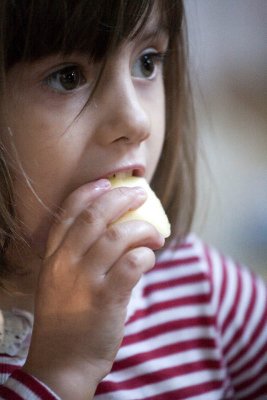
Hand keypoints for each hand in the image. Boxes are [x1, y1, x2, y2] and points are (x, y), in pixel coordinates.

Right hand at [23, 179, 163, 398]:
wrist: (62, 363)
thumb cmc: (65, 321)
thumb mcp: (59, 283)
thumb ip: (78, 257)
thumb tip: (117, 233)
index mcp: (53, 258)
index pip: (67, 213)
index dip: (88, 193)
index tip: (106, 182)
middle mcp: (66, 263)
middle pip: (95, 216)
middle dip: (121, 198)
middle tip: (140, 194)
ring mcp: (85, 280)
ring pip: (119, 236)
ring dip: (143, 229)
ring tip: (155, 234)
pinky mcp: (106, 298)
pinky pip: (133, 263)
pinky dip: (147, 255)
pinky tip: (150, 258)